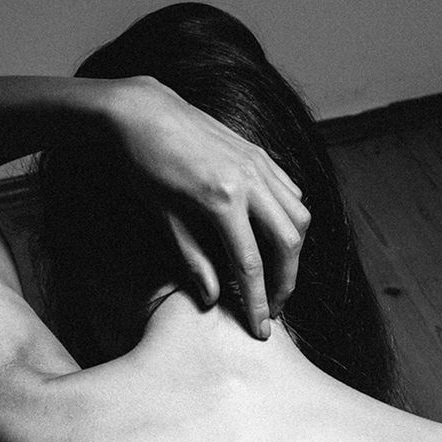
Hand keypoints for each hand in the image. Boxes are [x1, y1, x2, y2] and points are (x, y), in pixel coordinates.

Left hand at [106, 76, 309, 337]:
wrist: (142, 111)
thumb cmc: (144, 166)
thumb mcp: (163, 218)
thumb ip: (192, 260)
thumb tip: (213, 299)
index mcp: (222, 201)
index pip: (250, 266)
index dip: (256, 303)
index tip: (259, 330)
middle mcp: (249, 181)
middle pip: (287, 244)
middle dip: (286, 283)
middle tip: (273, 308)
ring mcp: (258, 164)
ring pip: (299, 217)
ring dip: (294, 253)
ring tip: (277, 276)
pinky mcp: (259, 154)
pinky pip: (291, 192)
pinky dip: (292, 219)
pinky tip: (276, 237)